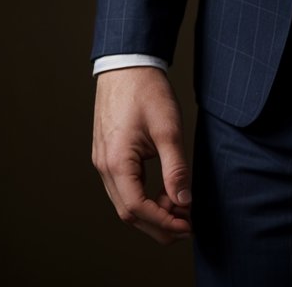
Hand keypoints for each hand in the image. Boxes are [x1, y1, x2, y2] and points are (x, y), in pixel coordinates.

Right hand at [92, 67, 192, 243]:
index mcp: (116, 162)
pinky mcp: (107, 155)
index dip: (164, 222)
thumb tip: (184, 201)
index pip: (138, 209)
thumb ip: (175, 168)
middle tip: (186, 226)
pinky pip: (123, 188)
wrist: (127, 64)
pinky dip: (143, 197)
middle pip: (129, 213)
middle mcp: (104, 167)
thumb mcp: (168, 129)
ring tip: (179, 209)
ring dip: (151, 212)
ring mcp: (103, 161)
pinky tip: (163, 192)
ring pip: (125, 202)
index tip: (188, 225)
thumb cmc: (146, 91)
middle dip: (158, 225)